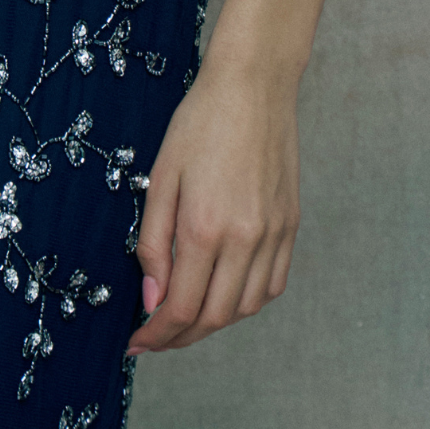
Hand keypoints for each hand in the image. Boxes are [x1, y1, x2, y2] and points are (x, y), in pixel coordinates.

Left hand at [126, 35, 301, 353]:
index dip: (157, 335)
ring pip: (247, 307)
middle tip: (155, 337)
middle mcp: (246, 239)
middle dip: (181, 337)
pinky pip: (272, 284)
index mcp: (206, 227)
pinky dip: (247, 300)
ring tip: (187, 316)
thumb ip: (153, 244)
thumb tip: (151, 300)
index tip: (137, 343)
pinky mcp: (291, 225)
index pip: (182, 308)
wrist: (254, 86)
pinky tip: (225, 292)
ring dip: (215, 322)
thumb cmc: (200, 123)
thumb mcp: (160, 178)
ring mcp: (275, 234)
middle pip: (215, 317)